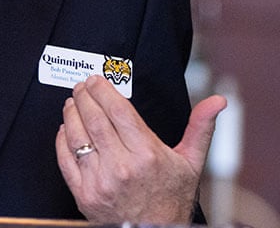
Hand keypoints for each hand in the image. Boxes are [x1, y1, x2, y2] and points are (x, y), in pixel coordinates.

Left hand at [54, 75, 225, 223]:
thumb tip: (217, 101)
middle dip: (84, 97)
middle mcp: (122, 167)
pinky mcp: (84, 195)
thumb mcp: (191, 163)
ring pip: (77, 137)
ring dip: (71, 114)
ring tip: (72, 102)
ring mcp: (100, 182)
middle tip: (81, 86)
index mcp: (147, 155)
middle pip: (95, 119)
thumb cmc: (172, 200)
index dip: (103, 90)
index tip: (96, 81)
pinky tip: (65, 129)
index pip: (118, 111)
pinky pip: (65, 160)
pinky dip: (62, 140)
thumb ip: (200, 128)